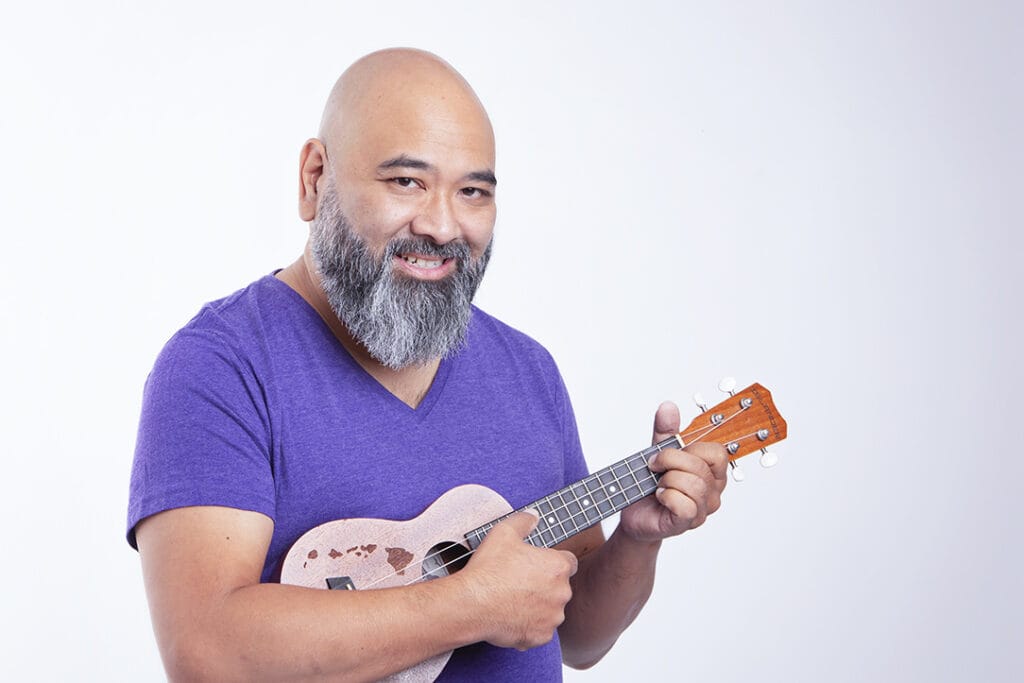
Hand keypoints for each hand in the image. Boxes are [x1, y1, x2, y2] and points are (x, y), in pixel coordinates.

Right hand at [457, 510, 577, 649]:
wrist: (472, 604)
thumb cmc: (489, 569)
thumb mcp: (504, 532)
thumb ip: (523, 521)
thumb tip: (533, 517)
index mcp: (557, 567)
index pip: (568, 562)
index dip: (553, 561)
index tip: (538, 565)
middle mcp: (562, 593)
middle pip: (560, 587)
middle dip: (545, 585)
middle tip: (520, 582)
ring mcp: (552, 617)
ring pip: (551, 610)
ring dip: (538, 606)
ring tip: (513, 600)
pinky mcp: (541, 637)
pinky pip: (540, 630)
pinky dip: (529, 625)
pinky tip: (511, 616)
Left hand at [618, 401, 727, 542]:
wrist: (634, 512)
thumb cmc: (650, 484)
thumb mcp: (658, 452)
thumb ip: (665, 431)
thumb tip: (668, 407)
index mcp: (712, 472)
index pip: (717, 453)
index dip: (690, 448)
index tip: (668, 451)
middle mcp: (713, 492)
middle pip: (700, 466)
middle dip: (670, 461)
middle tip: (654, 467)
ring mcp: (702, 510)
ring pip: (693, 485)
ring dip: (667, 480)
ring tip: (659, 484)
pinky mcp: (687, 523)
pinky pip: (684, 505)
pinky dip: (666, 497)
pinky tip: (660, 497)